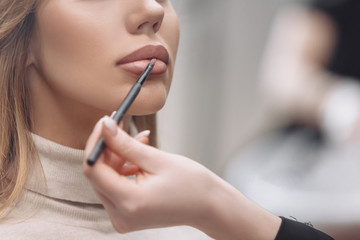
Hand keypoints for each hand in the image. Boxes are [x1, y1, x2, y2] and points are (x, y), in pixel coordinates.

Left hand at [83, 116, 280, 239]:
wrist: (208, 206)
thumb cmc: (191, 184)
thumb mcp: (157, 159)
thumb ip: (126, 144)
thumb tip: (105, 126)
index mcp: (129, 202)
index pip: (93, 170)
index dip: (96, 142)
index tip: (105, 123)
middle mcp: (121, 215)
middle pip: (99, 175)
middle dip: (109, 149)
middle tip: (123, 127)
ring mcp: (123, 218)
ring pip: (107, 179)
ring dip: (119, 157)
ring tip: (142, 142)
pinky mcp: (128, 215)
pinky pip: (117, 187)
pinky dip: (125, 169)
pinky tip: (140, 157)